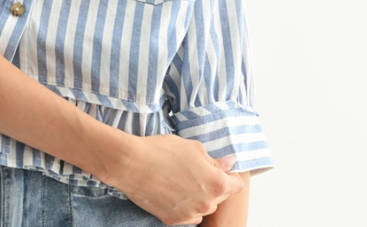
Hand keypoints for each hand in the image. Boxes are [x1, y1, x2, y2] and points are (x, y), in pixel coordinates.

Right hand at [103, 133, 242, 225]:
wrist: (132, 164)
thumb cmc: (162, 151)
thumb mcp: (193, 147)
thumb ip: (214, 160)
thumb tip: (229, 164)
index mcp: (216, 184)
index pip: (236, 184)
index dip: (230, 174)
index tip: (221, 168)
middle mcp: (207, 204)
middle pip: (219, 196)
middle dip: (212, 183)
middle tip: (194, 168)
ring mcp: (190, 215)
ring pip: (203, 206)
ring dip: (198, 195)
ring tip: (180, 178)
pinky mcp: (173, 220)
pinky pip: (188, 213)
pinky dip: (184, 204)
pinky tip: (171, 189)